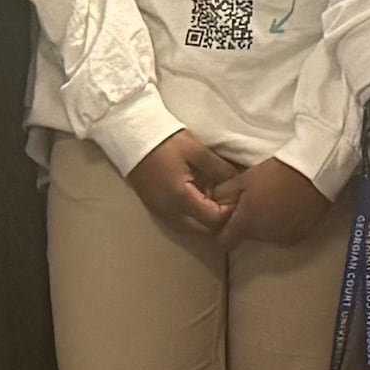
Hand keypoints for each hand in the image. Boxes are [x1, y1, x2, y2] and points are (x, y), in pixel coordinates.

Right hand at [126, 135, 250, 253]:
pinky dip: (195, 217)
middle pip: (205, 230)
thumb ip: (220, 169)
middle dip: (221, 219)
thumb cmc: (166, 142)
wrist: (132, 139)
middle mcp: (171, 213)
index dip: (231, 211)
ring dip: (208, 219)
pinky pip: (182, 223)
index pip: (215, 220)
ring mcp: (162, 214)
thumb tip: (237, 182)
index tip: (238, 196)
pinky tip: (201, 199)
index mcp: (182, 198)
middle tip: (230, 199)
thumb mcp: (198, 151)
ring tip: (217, 198)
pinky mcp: (157, 210)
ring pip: (193, 229)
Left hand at [226, 157, 342, 247]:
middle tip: (255, 201)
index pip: (224, 242)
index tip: (228, 218)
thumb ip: (223, 194)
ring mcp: (282, 238)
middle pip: (247, 237)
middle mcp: (262, 237)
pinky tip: (289, 208)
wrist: (314, 171)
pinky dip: (283, 225)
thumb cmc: (276, 173)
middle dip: (247, 223)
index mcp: (246, 224)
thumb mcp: (244, 179)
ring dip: (266, 225)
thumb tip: (213, 202)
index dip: (223, 231)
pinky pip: (283, 234)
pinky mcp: (299, 237)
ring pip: (266, 236)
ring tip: (275, 202)